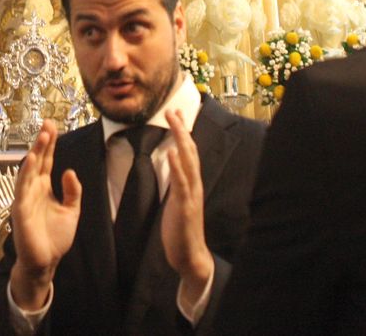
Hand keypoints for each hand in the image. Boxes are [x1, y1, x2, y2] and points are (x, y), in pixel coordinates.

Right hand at [8, 121, 81, 310]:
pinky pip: (22, 187)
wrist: (46, 262)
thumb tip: (69, 171)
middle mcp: (33, 189)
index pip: (47, 161)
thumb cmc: (55, 237)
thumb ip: (72, 191)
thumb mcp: (71, 211)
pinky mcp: (21, 209)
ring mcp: (25, 198)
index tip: (53, 126)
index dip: (50, 144)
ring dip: (35, 152)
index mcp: (44, 188)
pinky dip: (25, 172)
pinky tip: (30, 159)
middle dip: (42, 142)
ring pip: (29, 170)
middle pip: (37, 161)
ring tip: (43, 136)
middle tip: (48, 123)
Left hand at [161, 109, 212, 299]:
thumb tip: (171, 165)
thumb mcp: (178, 201)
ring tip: (174, 121)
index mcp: (192, 183)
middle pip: (190, 150)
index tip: (175, 114)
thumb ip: (177, 182)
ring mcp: (191, 194)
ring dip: (181, 140)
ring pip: (188, 161)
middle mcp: (194, 184)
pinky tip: (172, 152)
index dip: (182, 132)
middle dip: (181, 129)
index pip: (188, 152)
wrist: (190, 256)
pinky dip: (178, 166)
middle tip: (172, 109)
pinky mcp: (185, 206)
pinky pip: (182, 183)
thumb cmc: (182, 229)